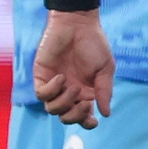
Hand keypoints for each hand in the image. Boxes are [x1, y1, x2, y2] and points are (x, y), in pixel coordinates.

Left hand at [32, 8, 114, 127]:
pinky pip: (41, 94)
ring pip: (52, 109)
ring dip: (64, 102)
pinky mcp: (41, 76)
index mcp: (86, 92)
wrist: (77, 24)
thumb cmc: (94, 44)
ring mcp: (55, 85)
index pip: (83, 116)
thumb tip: (106, 113)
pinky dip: (51, 90)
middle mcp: (69, 92)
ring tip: (73, 86)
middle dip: (74, 116)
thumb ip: (105, 90)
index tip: (93, 121)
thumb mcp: (106, 68)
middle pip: (66, 117)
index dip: (86, 123)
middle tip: (84, 103)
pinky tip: (61, 77)